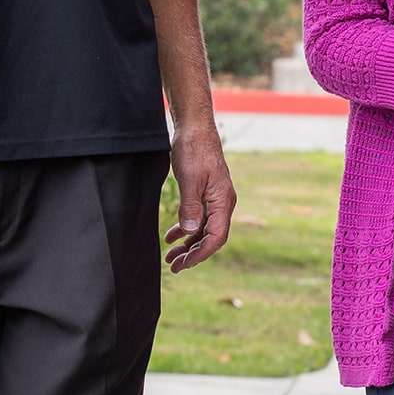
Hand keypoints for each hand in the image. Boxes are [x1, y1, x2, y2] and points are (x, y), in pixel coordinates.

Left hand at [165, 124, 235, 272]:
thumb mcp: (190, 179)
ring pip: (203, 230)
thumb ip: (190, 207)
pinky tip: (172, 236)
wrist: (195, 128)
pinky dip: (186, 229)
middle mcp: (222, 203)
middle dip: (193, 254)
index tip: (184, 264)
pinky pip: (198, 218)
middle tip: (173, 266)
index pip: (216, 237)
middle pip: (210, 237)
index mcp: (223, 201)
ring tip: (170, 256)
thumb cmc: (194, 150)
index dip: (201, 254)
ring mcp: (214, 199)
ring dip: (188, 244)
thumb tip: (191, 232)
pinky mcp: (205, 193)